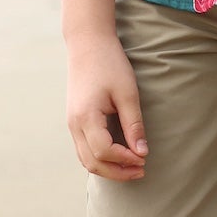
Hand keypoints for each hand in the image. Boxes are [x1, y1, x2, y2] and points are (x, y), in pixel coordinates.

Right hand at [66, 34, 147, 177]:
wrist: (88, 44)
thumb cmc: (110, 64)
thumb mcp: (127, 93)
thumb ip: (134, 125)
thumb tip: (142, 153)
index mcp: (86, 117)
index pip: (104, 152)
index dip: (125, 160)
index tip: (145, 159)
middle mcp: (74, 125)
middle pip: (92, 162)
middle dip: (117, 172)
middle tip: (141, 170)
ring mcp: (71, 124)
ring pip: (86, 159)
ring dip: (108, 168)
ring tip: (132, 166)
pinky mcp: (74, 120)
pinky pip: (84, 148)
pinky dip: (100, 157)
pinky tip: (119, 155)